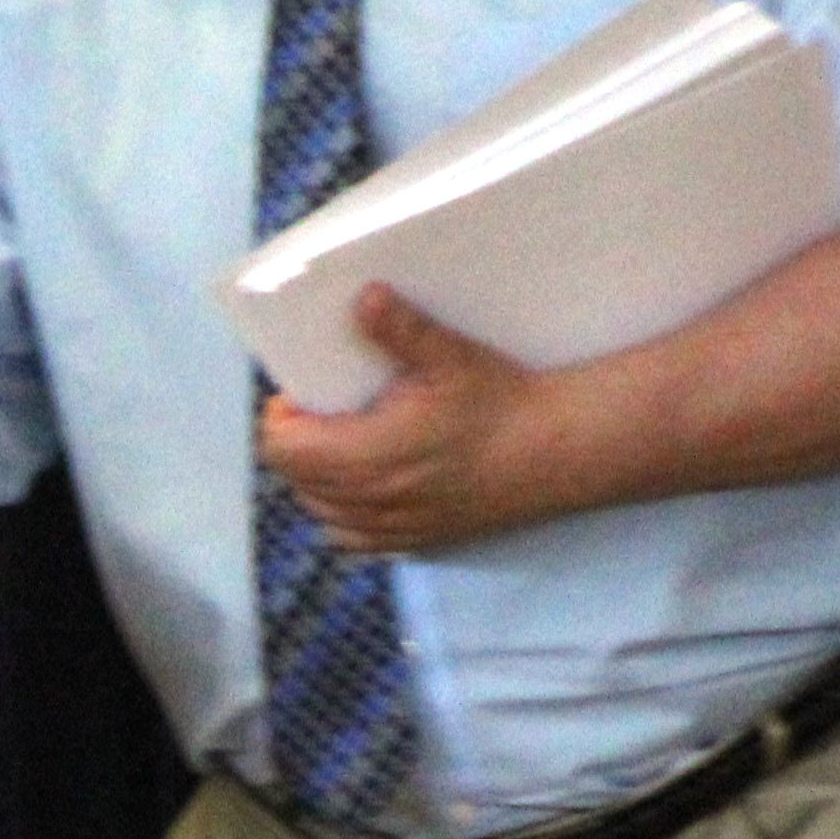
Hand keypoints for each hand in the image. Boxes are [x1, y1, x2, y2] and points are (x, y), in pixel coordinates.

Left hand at [256, 285, 561, 552]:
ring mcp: (394, 527)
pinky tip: (365, 485)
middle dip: (297, 444)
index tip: (301, 393)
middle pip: (296, 480)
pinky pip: (352, 537)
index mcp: (369, 456)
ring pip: (320, 512)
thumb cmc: (503, 402)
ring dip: (317, 479)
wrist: (558, 452)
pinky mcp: (416, 540)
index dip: (281, 418)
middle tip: (322, 411)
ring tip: (340, 444)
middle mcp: (373, 501)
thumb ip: (401, 330)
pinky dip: (343, 513)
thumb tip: (364, 298)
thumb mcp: (451, 356)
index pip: (284, 449)